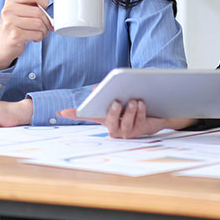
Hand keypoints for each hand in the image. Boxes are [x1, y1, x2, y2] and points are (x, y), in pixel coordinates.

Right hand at [0, 0, 52, 69]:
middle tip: (46, 26)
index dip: (45, 1)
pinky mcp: (14, 35)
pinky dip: (39, 37)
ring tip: (39, 32)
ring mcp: (10, 23)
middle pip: (39, 11)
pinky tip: (34, 37)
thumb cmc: (15, 25)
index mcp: (11, 0)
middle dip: (46, 21)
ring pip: (39, 23)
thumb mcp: (23, 8)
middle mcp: (8, 10)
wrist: (2, 46)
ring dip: (44, 30)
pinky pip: (36, 34)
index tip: (46, 8)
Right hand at [59, 100, 193, 138]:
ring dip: (130, 111)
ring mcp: (128, 131)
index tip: (61, 111)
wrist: (159, 111)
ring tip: (134, 100)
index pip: (87, 115)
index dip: (74, 114)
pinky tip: (142, 103)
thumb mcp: (122, 94)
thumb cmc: (135, 101)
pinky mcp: (142, 130)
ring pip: (126, 124)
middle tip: (116, 102)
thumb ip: (109, 91)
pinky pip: (140, 122)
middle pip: (110, 122)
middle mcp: (115, 127)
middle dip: (113, 112)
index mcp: (106, 116)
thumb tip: (97, 89)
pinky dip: (141, 112)